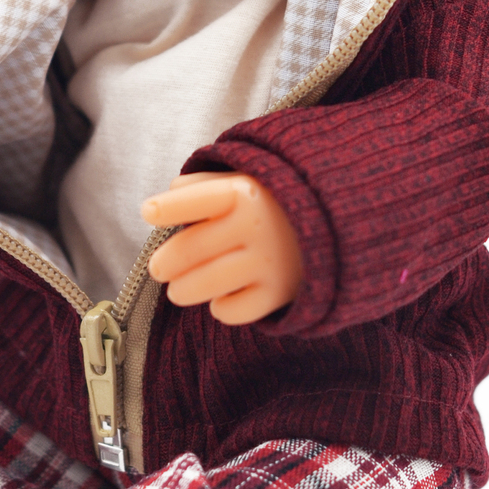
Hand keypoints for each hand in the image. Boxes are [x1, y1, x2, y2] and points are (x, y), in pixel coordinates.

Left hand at [142, 172, 302, 324]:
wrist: (340, 223)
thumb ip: (206, 183)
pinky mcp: (280, 293)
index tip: (148, 213)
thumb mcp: (248, 177)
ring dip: (182, 290)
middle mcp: (256, 226)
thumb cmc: (278, 200)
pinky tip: (221, 298)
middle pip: (189, 250)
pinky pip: (233, 310)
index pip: (190, 200)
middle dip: (164, 263)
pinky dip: (221, 308)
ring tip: (178, 290)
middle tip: (158, 268)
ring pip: (204, 285)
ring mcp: (269, 261)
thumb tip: (170, 192)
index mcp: (244, 192)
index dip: (164, 208)